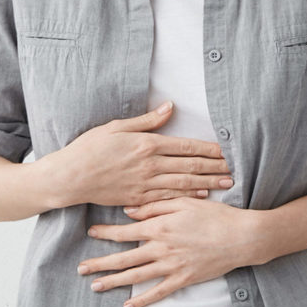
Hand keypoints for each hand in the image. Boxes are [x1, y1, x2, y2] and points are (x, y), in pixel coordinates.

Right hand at [52, 102, 233, 207]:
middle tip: (236, 168)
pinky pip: (169, 198)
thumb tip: (169, 107)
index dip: (208, 149)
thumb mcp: (117, 126)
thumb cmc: (89, 148)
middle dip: (215, 167)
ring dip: (208, 182)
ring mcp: (145, 184)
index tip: (226, 149)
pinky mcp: (138, 198)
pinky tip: (202, 196)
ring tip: (227, 182)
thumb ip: (146, 120)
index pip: (185, 146)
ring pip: (184, 183)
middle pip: (190, 166)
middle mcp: (150, 165)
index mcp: (146, 144)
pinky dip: (188, 197)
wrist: (69, 177)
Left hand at [78, 197, 264, 306]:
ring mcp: (172, 266)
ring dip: (114, 282)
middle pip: (124, 258)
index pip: (125, 231)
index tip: (90, 233)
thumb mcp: (184, 202)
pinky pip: (158, 293)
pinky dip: (142, 301)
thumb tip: (130, 211)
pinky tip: (127, 306)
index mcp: (160, 227)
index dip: (106, 233)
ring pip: (136, 277)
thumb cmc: (214, 215)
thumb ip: (155, 206)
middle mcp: (161, 248)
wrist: (240, 237)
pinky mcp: (183, 279)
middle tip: (81, 268)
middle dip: (100, 263)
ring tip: (95, 286)